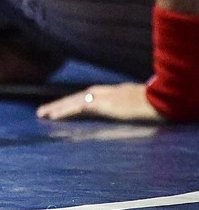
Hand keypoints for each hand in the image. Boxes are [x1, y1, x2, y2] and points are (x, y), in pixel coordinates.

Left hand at [36, 83, 164, 122]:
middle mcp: (108, 92)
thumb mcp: (145, 104)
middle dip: (62, 103)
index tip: (65, 106)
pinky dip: (64, 112)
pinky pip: (78, 108)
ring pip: (74, 101)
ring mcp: (105, 97)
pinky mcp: (103, 105)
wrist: (167, 98)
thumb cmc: (161, 102)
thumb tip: (135, 111)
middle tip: (45, 111)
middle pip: (79, 96)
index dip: (77, 101)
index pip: (92, 95)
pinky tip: (53, 117)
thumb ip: (135, 106)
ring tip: (43, 114)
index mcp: (118, 92)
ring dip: (57, 108)